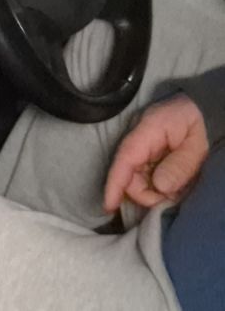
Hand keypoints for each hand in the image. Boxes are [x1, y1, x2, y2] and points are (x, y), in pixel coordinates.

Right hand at [103, 94, 208, 212]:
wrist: (200, 104)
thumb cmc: (198, 121)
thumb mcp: (196, 144)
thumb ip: (180, 165)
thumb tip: (159, 187)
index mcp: (146, 132)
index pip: (124, 160)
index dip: (114, 185)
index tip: (109, 207)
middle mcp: (137, 139)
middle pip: (129, 174)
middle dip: (145, 194)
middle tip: (171, 200)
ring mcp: (141, 146)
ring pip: (136, 177)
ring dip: (152, 191)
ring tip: (175, 193)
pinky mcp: (146, 152)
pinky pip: (144, 174)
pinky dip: (155, 185)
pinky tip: (171, 187)